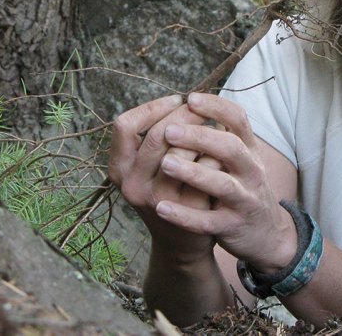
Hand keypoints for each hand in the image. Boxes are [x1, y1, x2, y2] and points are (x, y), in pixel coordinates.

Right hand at [108, 95, 220, 259]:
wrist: (182, 241)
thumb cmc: (167, 191)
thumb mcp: (146, 168)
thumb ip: (153, 138)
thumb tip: (181, 99)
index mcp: (119, 170)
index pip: (124, 125)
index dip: (151, 108)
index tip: (176, 101)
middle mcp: (132, 186)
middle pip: (156, 135)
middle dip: (183, 115)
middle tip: (201, 108)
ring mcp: (159, 200)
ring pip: (181, 151)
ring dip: (201, 133)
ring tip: (213, 127)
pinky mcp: (187, 211)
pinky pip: (207, 168)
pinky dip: (216, 153)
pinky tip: (222, 151)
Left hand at [152, 93, 297, 272]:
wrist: (265, 234)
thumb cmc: (242, 187)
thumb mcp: (241, 158)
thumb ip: (221, 134)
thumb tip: (191, 102)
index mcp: (250, 150)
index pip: (239, 120)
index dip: (216, 107)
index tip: (190, 98)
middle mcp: (251, 172)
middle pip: (230, 148)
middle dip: (199, 138)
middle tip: (169, 131)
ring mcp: (243, 200)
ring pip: (221, 184)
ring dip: (192, 173)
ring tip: (165, 164)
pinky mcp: (232, 227)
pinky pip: (207, 221)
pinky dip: (184, 216)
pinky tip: (162, 208)